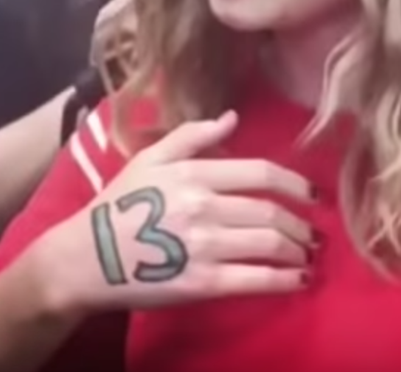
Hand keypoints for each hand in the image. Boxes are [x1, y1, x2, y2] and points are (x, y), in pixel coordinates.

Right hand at [42, 111, 316, 315]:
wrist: (86, 259)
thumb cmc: (119, 205)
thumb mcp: (149, 159)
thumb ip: (192, 136)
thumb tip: (232, 118)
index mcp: (194, 173)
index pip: (260, 172)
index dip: (295, 183)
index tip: (313, 195)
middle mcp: (205, 206)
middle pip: (271, 212)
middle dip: (301, 224)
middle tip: (314, 233)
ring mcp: (205, 246)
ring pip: (270, 243)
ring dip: (299, 251)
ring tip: (308, 255)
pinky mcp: (203, 282)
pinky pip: (256, 279)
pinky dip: (285, 280)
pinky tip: (299, 280)